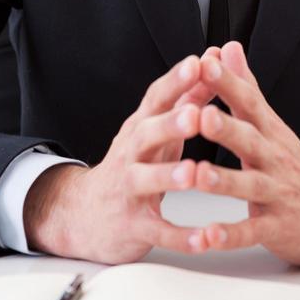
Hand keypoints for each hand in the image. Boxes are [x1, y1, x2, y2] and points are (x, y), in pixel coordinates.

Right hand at [23, 49, 221, 262]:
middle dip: (170, 124)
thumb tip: (214, 60)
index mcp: (142, 126)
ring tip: (194, 173)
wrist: (85, 213)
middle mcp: (131, 154)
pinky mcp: (132, 225)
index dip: (176, 80)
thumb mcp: (157, 128)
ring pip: (145, 181)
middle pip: (145, 134)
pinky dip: (180, 236)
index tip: (199, 63)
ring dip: (169, 176)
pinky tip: (204, 239)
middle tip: (196, 114)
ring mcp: (128, 190)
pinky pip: (157, 232)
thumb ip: (188, 96)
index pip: (157, 98)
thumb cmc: (134, 163)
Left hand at [192, 42, 299, 264]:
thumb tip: (228, 47)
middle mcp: (273, 159)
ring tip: (198, 175)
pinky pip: (251, 231)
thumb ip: (245, 87)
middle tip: (200, 115)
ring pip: (249, 187)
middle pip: (249, 141)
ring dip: (223, 181)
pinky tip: (209, 236)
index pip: (249, 102)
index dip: (229, 83)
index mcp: (268, 132)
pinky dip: (231, 234)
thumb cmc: (290, 163)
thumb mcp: (270, 123)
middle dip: (225, 128)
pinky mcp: (275, 226)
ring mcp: (276, 193)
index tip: (206, 64)